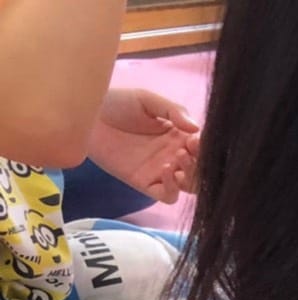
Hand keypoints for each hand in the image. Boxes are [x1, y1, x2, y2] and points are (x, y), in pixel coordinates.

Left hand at [86, 88, 200, 202]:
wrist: (85, 114)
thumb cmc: (116, 103)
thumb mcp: (148, 100)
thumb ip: (174, 111)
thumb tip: (197, 129)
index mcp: (180, 136)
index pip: (204, 149)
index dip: (206, 148)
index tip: (195, 139)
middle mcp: (174, 156)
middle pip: (202, 172)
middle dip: (201, 165)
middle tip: (186, 151)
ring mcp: (161, 172)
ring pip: (190, 186)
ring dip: (191, 177)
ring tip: (178, 160)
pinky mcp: (145, 183)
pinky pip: (167, 195)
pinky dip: (172, 187)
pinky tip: (164, 170)